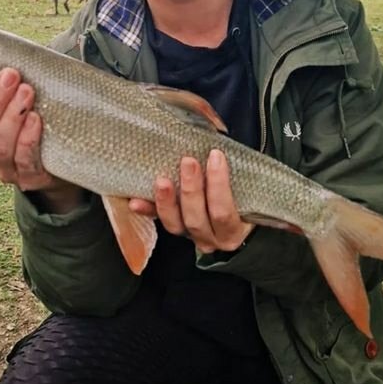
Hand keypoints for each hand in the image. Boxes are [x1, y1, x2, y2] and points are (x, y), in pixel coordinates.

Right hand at [0, 68, 84, 211]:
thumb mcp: (25, 105)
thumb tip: (8, 59)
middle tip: (10, 76)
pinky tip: (35, 119)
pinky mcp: (31, 179)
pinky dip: (28, 138)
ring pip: (0, 145)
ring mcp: (8, 169)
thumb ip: (11, 89)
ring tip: (26, 92)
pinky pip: (25, 160)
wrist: (71, 162)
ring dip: (12, 116)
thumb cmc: (43, 124)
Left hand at [129, 149, 253, 253]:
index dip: (218, 184)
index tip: (216, 156)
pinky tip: (135, 201)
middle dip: (191, 189)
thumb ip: (235, 172)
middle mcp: (211, 238)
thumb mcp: (246, 187)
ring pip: (175, 224)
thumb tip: (218, 145)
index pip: (223, 212)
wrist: (237, 218)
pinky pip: (158, 221)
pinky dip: (147, 210)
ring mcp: (190, 236)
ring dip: (166, 201)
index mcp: (233, 230)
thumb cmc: (243, 196)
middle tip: (188, 162)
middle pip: (197, 219)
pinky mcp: (174, 228)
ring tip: (162, 180)